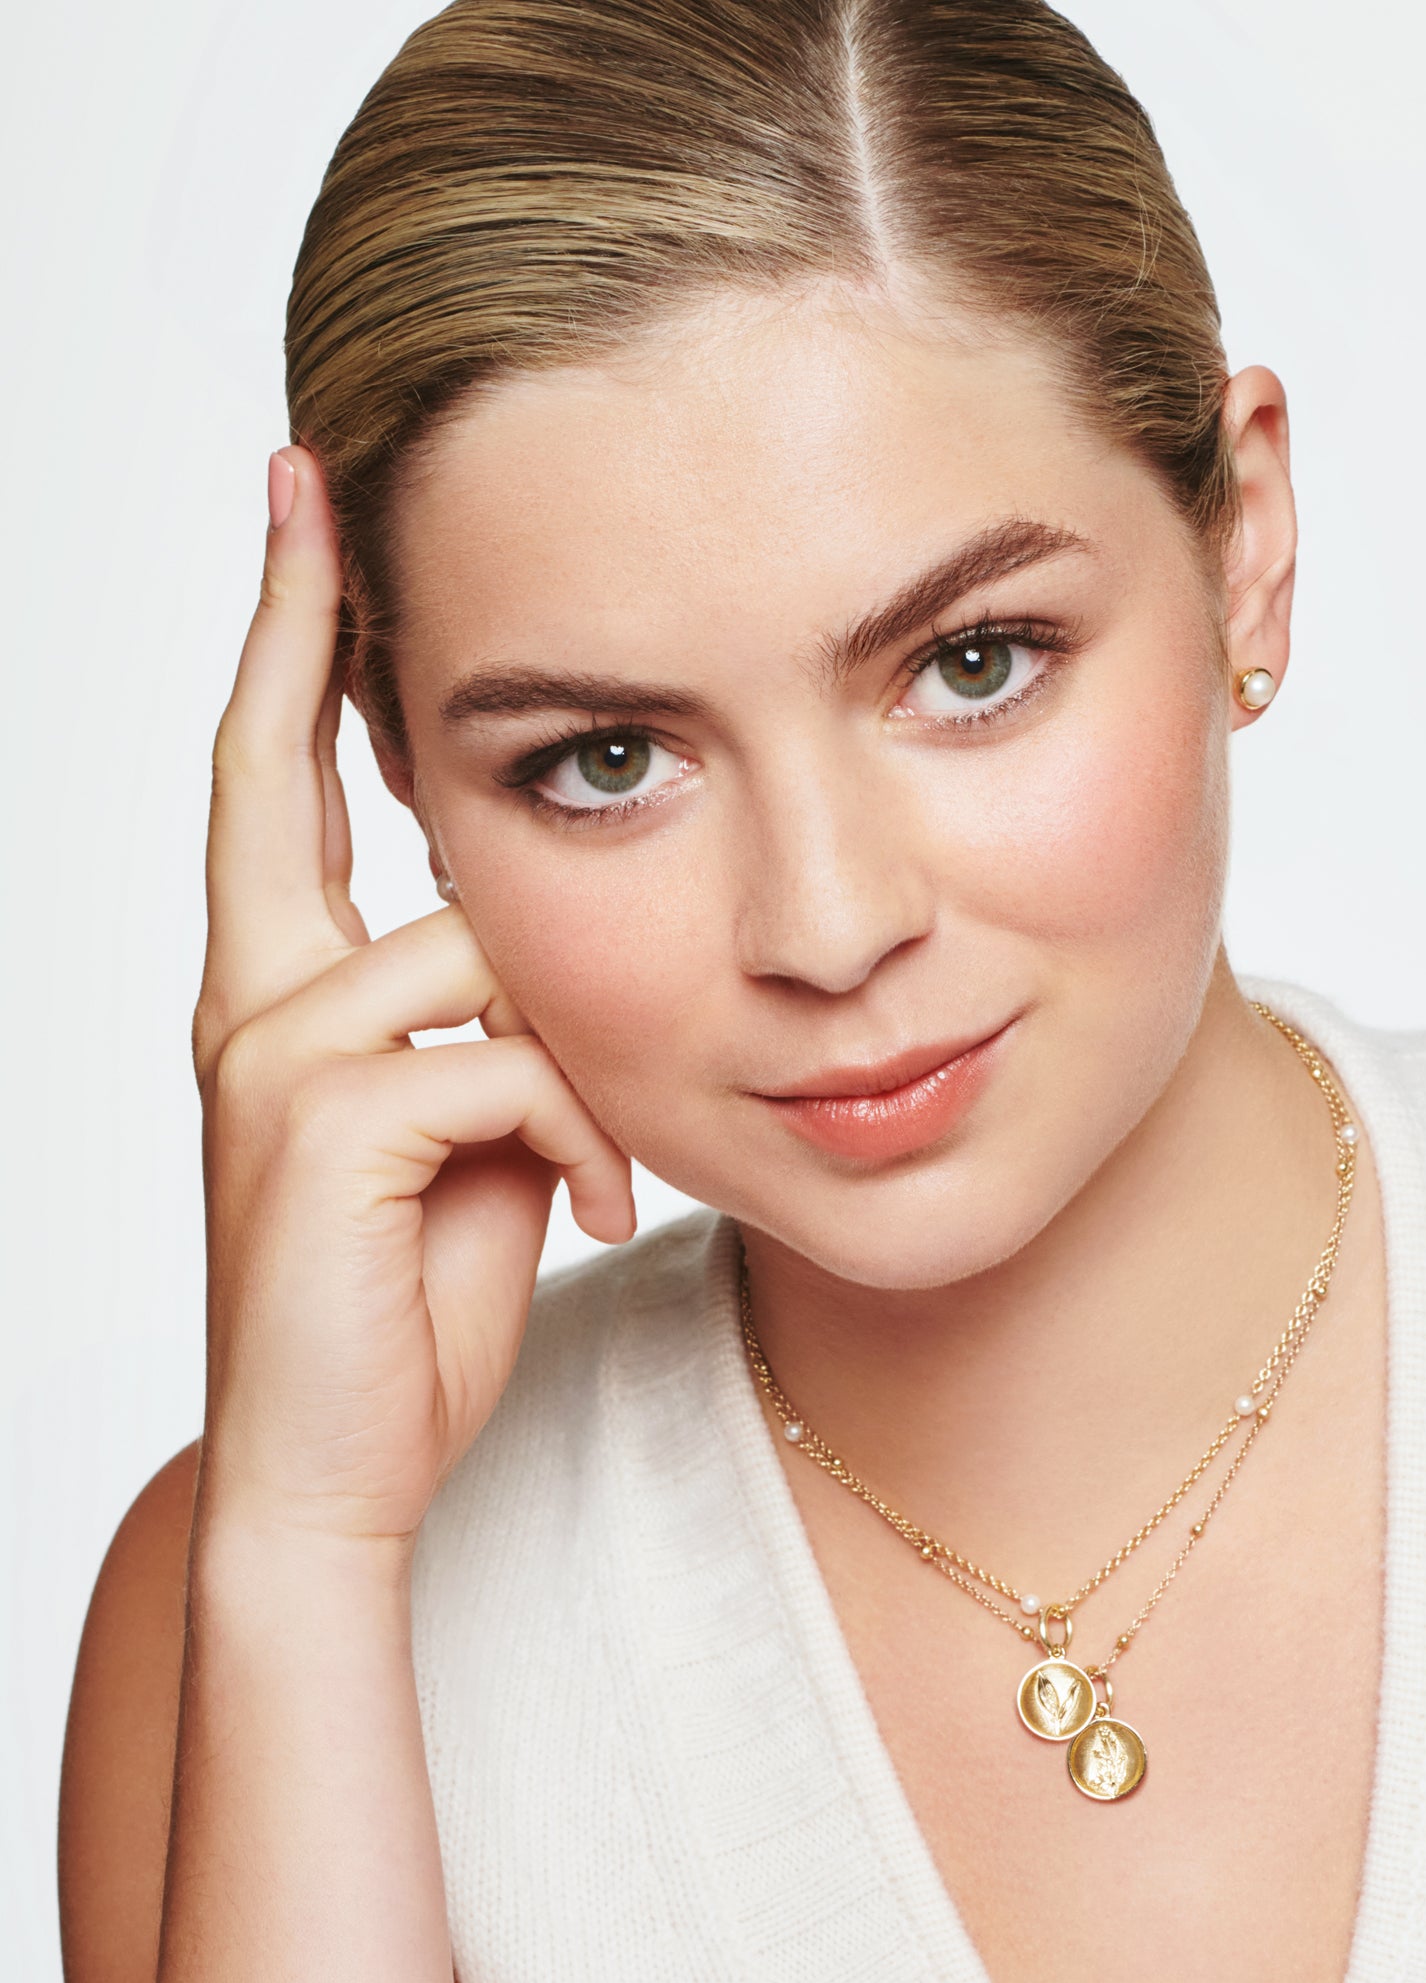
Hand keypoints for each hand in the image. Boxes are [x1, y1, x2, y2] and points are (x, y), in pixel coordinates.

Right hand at [190, 447, 634, 1544]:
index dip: (285, 639)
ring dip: (573, 1050)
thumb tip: (547, 944)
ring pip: (478, 944)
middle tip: (314, 492)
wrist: (348, 1463)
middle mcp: (248, 1003)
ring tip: (593, 1167)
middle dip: (307, 640)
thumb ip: (489, 1018)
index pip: (269, 782)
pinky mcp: (329, 1127)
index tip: (302, 503)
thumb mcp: (471, 1129)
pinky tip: (591, 1209)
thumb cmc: (418, 1295)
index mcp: (281, 996)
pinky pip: (510, 1061)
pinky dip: (580, 1134)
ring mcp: (271, 1059)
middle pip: (286, 781)